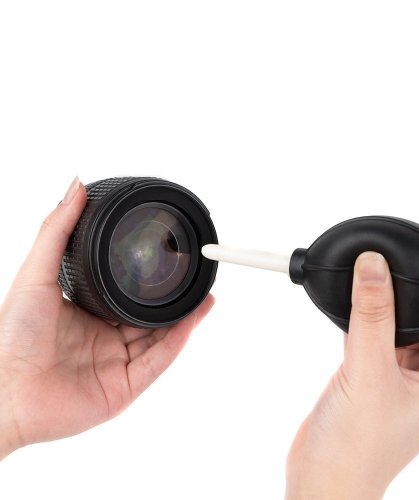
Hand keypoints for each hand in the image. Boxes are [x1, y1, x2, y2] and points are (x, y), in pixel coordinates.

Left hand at [0, 178, 214, 459]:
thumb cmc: (11, 336)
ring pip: (159, 337)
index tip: (166, 259)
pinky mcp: (125, 387)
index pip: (126, 295)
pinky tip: (192, 320)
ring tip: (205, 296)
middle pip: (149, 316)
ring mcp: (116, 363)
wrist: (4, 392)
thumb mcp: (36, 273)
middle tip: (194, 278)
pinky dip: (177, 341)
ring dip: (184, 318)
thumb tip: (76, 186)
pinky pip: (157, 362)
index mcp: (86, 314)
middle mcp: (104, 337)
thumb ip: (57, 229)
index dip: (148, 280)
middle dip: (173, 299)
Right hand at [285, 251, 418, 499]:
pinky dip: (359, 324)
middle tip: (384, 269)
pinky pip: (368, 342)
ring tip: (363, 289)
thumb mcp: (369, 371)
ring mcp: (392, 381)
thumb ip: (372, 316)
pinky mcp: (365, 381)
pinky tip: (346, 313)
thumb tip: (374, 267)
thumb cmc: (355, 447)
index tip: (418, 265)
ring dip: (379, 311)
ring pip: (392, 332)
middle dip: (405, 297)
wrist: (321, 479)